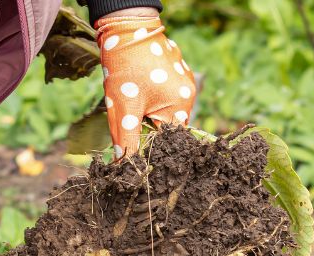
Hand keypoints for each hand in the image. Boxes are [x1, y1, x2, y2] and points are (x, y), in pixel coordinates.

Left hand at [96, 13, 195, 158]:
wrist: (125, 29)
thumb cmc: (126, 69)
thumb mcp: (124, 110)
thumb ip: (127, 141)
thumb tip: (124, 168)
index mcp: (182, 105)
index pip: (169, 140)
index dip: (151, 144)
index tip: (134, 139)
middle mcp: (189, 94)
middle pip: (168, 125)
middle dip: (147, 124)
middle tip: (129, 112)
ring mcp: (184, 81)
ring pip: (165, 108)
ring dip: (148, 109)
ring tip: (132, 95)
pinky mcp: (176, 71)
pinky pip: (165, 93)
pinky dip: (150, 95)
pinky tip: (137, 84)